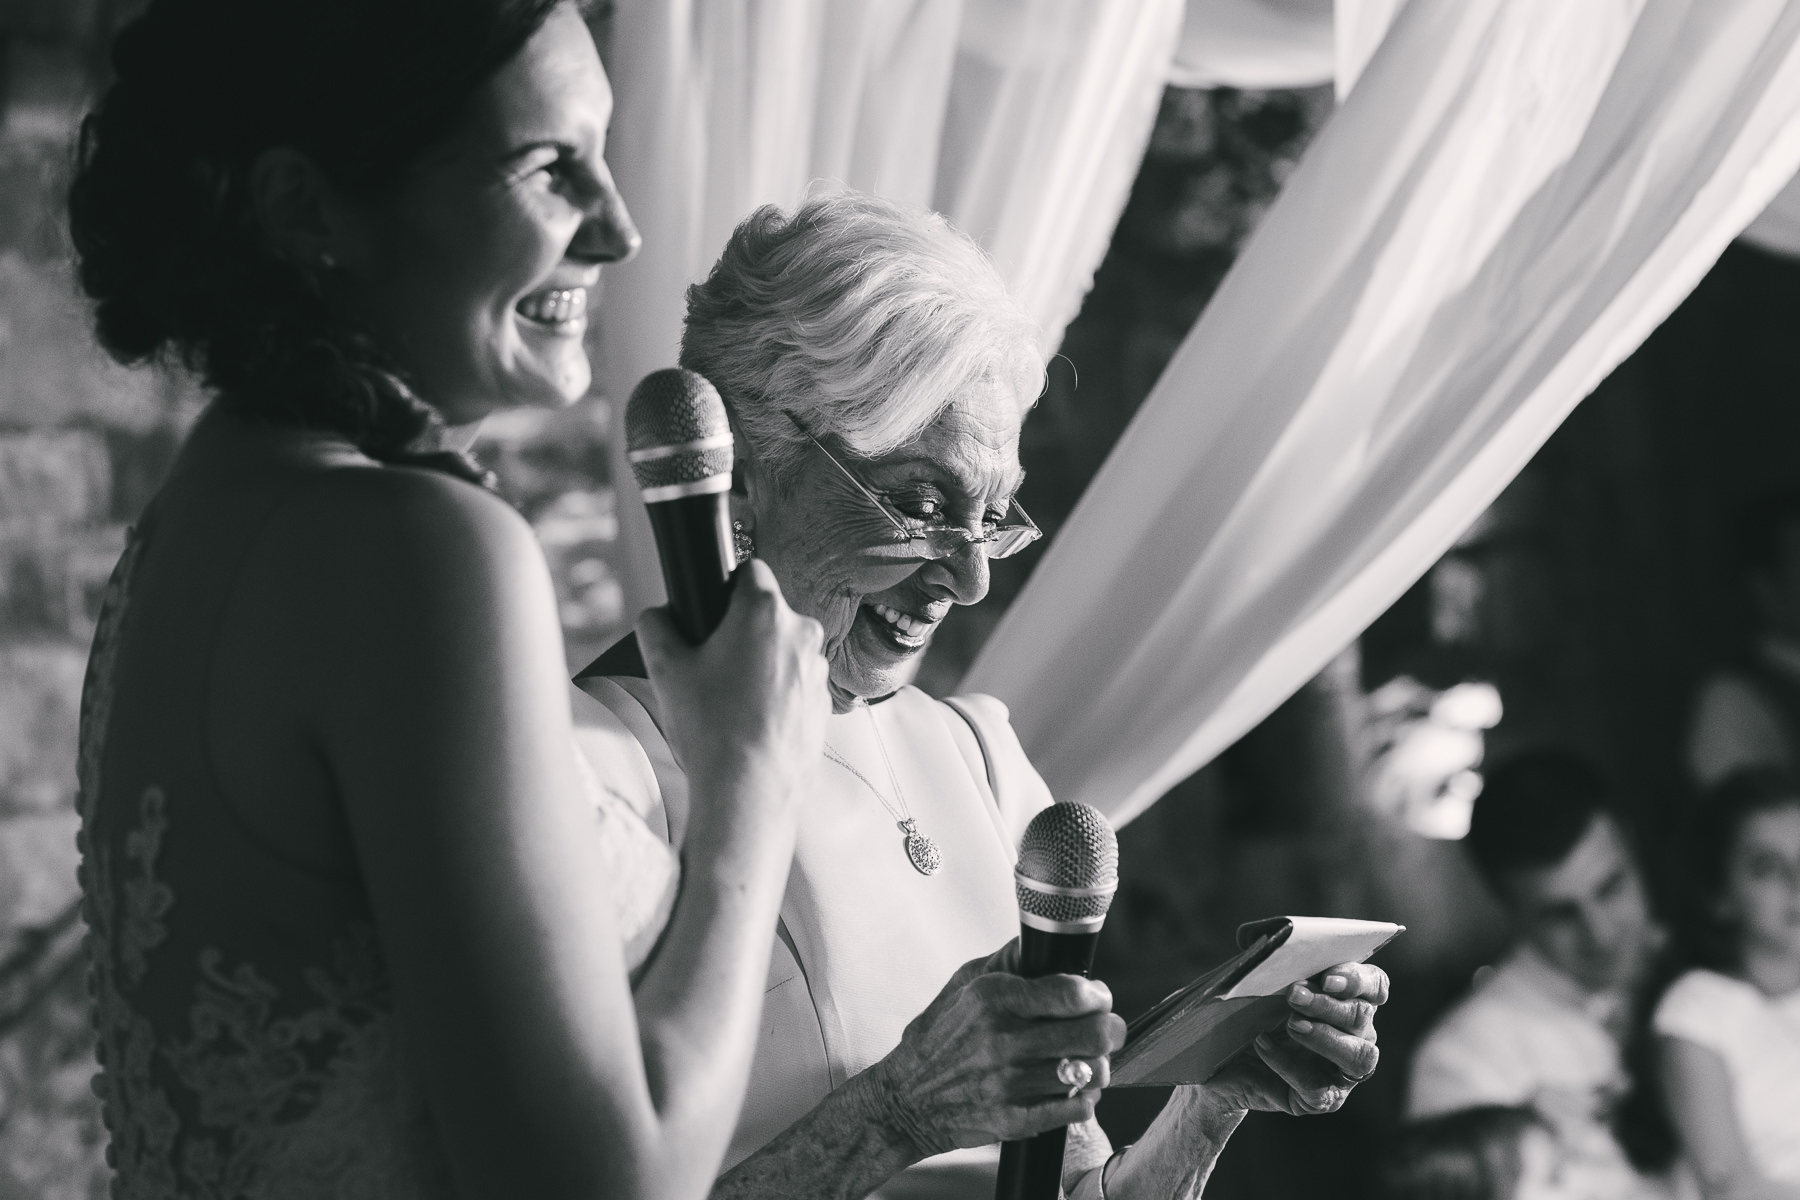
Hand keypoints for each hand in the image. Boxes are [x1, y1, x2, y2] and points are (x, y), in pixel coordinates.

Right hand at [638, 559, 829, 809]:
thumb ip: (655, 625)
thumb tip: (660, 615)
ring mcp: (818, 670)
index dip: (726, 586)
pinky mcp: (824, 704)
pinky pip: (795, 685)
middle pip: (766, 613)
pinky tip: (750, 722)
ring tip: (730, 702)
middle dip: (740, 631)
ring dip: (760, 664)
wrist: (750, 790)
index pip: (750, 570)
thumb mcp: (664, 667)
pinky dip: (776, 695)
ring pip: (782, 651)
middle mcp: (801, 633)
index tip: (712, 613)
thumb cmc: (711, 726)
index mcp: (765, 611)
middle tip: (711, 666)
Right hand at [867, 940, 1127, 1155]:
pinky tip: (1072, 1088)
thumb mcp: (963, 985)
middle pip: (1094, 1034)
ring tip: (1085, 1060)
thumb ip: (1008, 961)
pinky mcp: (1014, 1120)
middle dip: (1110, 1029)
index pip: (1073, 994)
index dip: (1098, 995)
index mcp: (994, 1000)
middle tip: (1106, 1028)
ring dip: (1097, 1065)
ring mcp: (1010, 1084)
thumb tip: (1043, 941)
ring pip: (1092, 1072)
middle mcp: (1003, 1041)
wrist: (905, 1099)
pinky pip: (1077, 1108)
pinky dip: (1084, 1098)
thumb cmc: (938, 1039)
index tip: (1097, 996)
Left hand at [1202, 961, 1386, 1116]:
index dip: (1359, 979)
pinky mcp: (1323, 1098)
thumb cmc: (1245, 1011)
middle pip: (1362, 1016)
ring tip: (1291, 1024)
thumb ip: (1261, 955)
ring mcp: (1343, 1070)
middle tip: (1294, 995)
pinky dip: (1288, 1065)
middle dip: (1328, 1004)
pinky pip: (1317, 1087)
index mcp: (1349, 997)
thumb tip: (1251, 935)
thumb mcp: (1252, 980)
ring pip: (1358, 1056)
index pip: (1375, 985)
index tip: (1328, 977)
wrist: (1219, 1060)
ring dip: (1326, 1037)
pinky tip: (1263, 1044)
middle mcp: (1357, 1033)